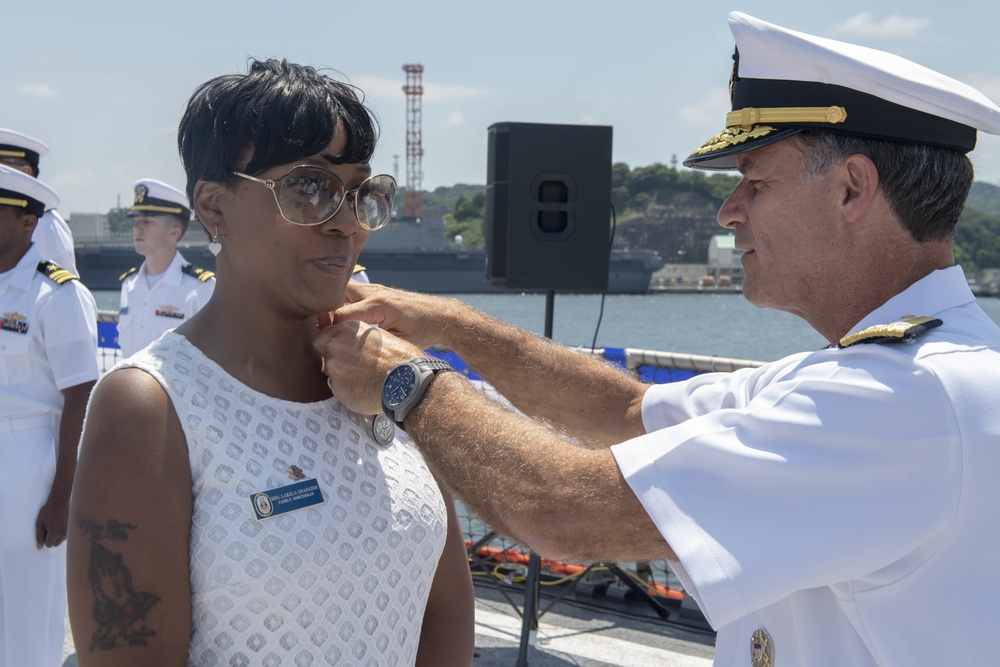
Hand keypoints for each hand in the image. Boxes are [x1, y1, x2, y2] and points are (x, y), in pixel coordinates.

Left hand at [35, 496, 68, 548]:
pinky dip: (61, 533)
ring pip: (61, 540)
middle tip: (49, 528)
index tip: (44, 531)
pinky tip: (59, 524)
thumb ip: (39, 536)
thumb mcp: (40, 523)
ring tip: (54, 525)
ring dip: (57, 536)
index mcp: (54, 533)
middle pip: (55, 544)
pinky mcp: (71, 527)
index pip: (49, 545)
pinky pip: (65, 535)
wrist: (60, 501)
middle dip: (51, 539)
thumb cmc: (48, 511)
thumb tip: (39, 547)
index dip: (44, 540)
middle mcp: (63, 534)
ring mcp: (68, 530)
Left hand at [313, 318, 424, 415]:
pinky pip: (339, 391)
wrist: (407, 380)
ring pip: (333, 375)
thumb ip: (357, 339)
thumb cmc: (400, 357)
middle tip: (358, 369)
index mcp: (347, 329)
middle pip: (326, 357)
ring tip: (365, 381)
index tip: (341, 353)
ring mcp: (334, 367)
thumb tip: (350, 345)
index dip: (329, 347)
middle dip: (338, 363)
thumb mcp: (378, 336)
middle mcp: (336, 345)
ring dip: (344, 379)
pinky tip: (366, 390)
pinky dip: (349, 392)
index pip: (321, 338)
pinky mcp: (337, 388)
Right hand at [318, 282, 462, 351]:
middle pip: (337, 295)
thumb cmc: (423, 330)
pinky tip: (346, 321)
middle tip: (324, 331)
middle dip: (327, 311)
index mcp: (378, 305)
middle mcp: (374, 293)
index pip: (341, 314)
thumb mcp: (399, 341)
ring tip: (332, 326)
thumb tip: (350, 350)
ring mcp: (375, 289)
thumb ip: (374, 342)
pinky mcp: (377, 292)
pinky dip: (346, 304)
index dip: (329, 330)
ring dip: (335, 305)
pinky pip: (354, 294)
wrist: (441, 315)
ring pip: (344, 291)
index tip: (323, 344)